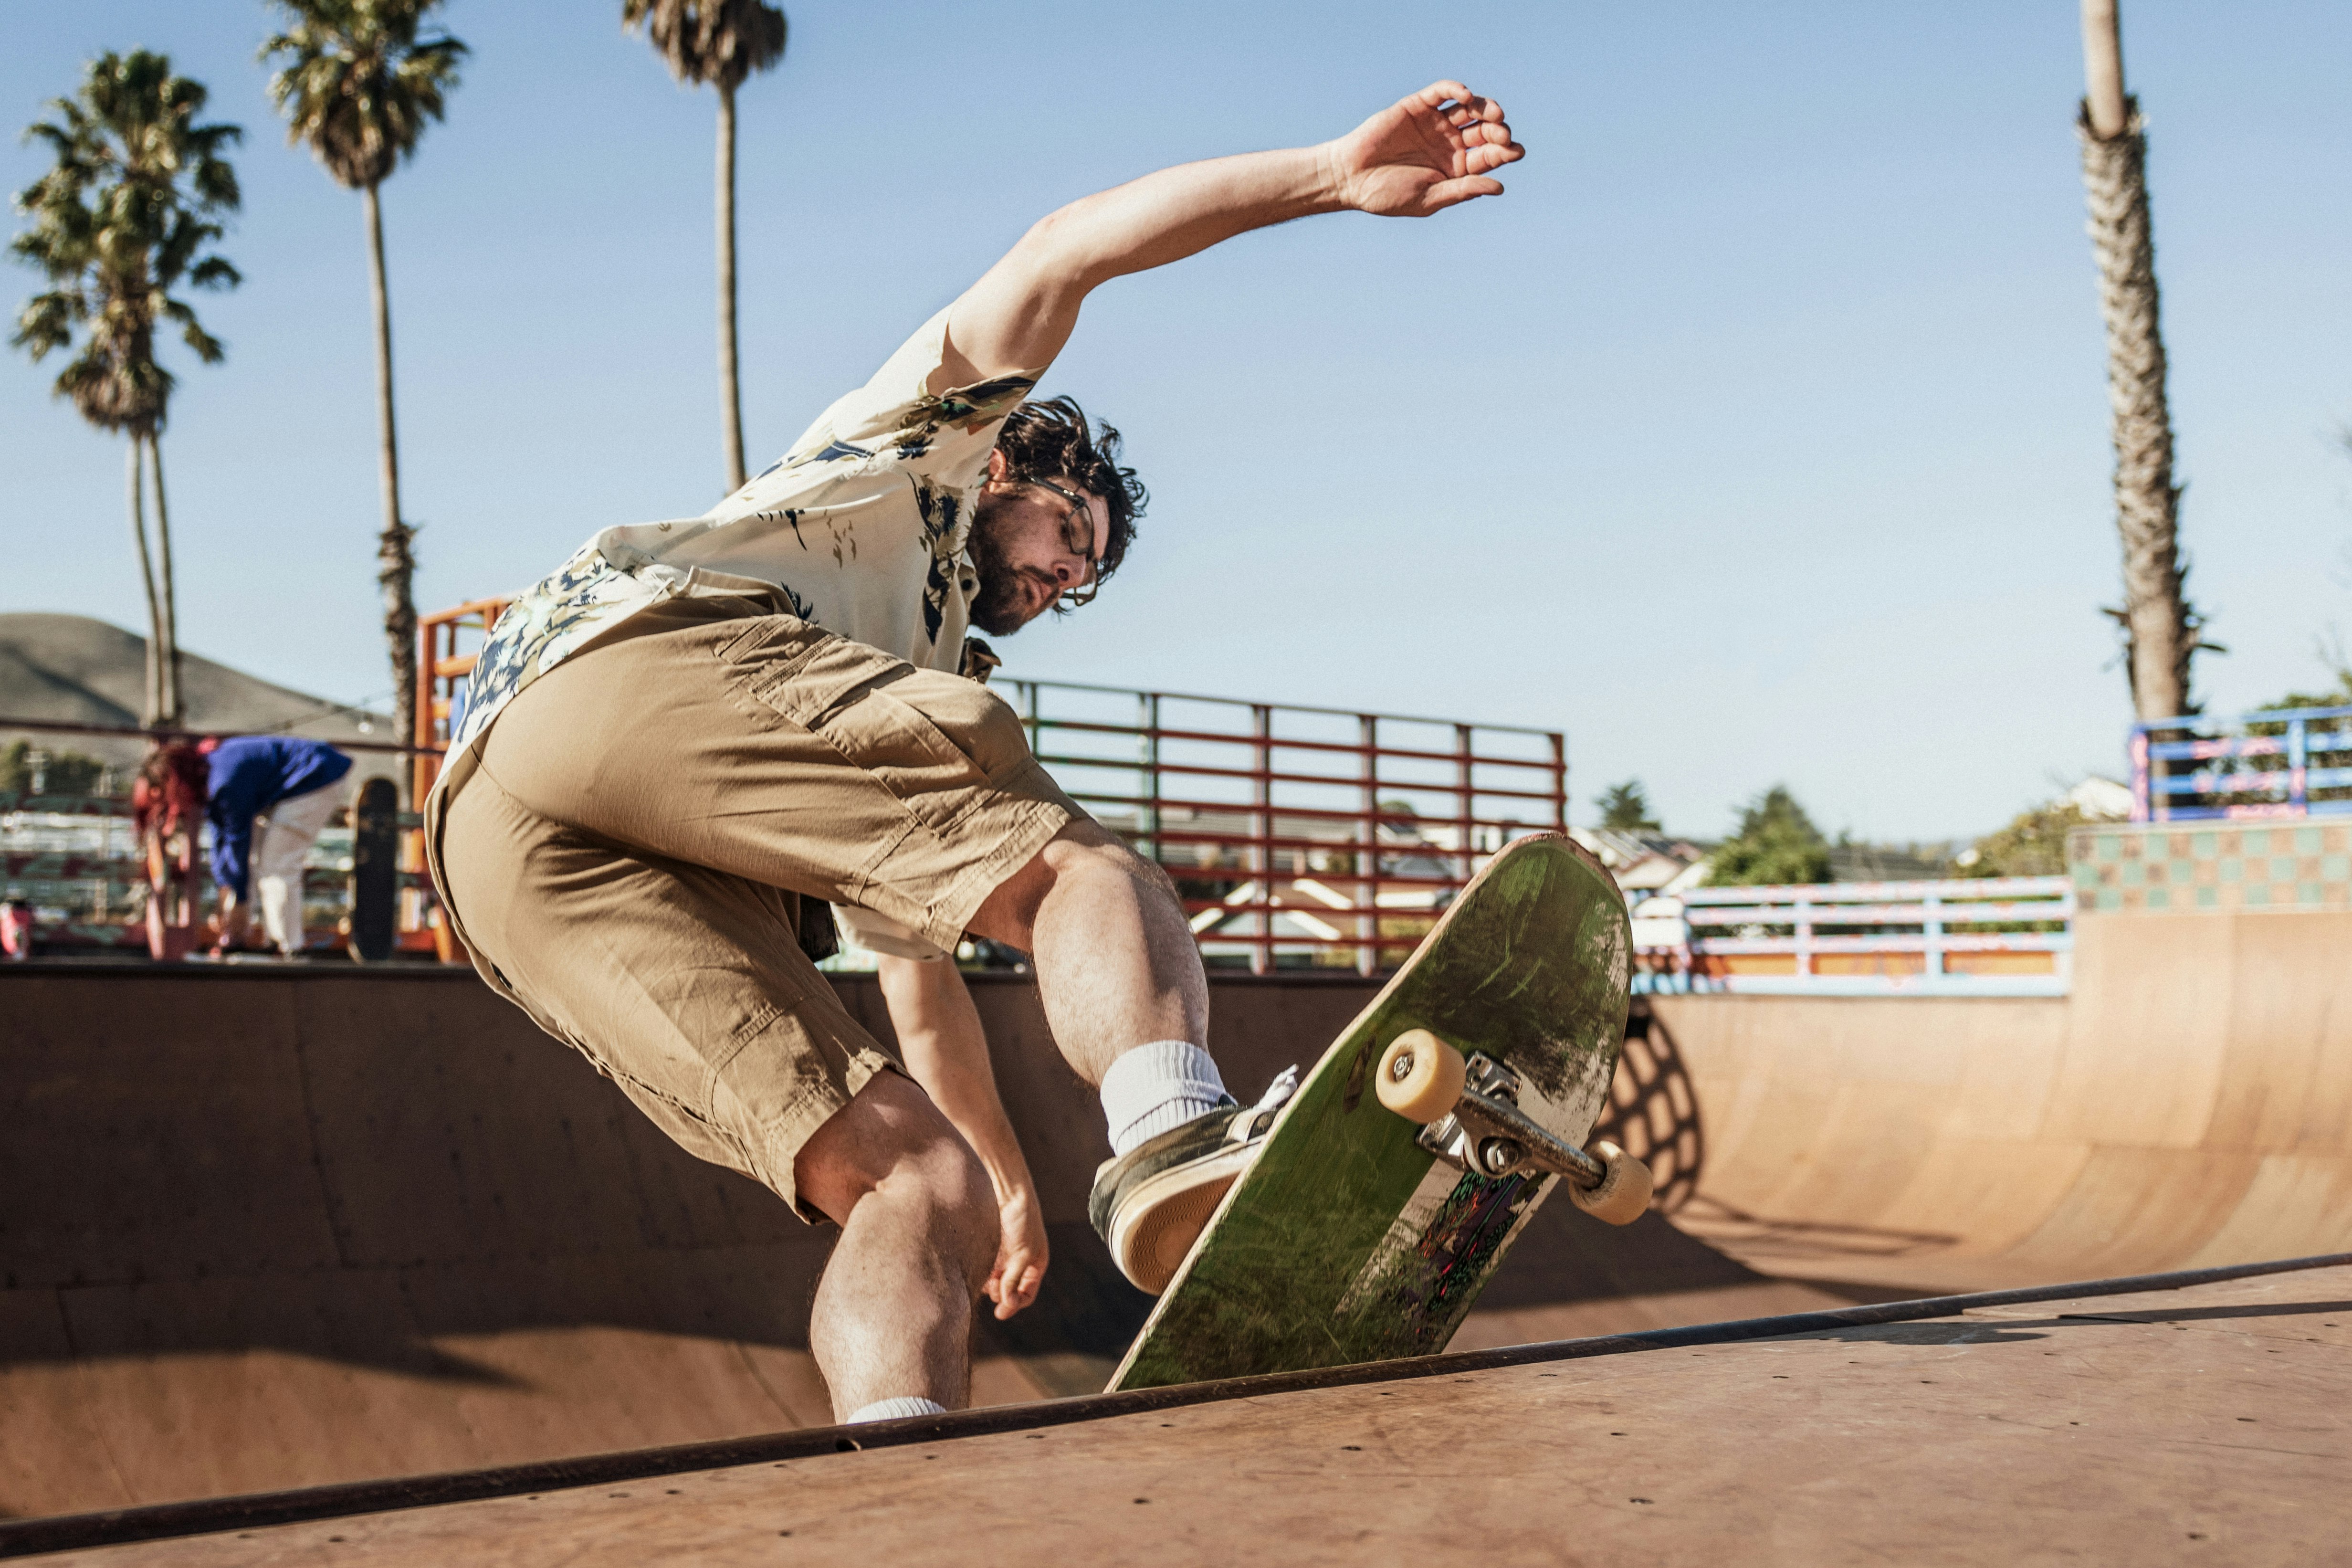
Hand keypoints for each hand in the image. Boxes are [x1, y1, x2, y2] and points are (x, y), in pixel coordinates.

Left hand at [983, 1182, 1047, 1320]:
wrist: (1008, 1193)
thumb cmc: (1022, 1221)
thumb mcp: (1022, 1254)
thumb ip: (1013, 1280)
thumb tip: (1006, 1305)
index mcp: (1036, 1265)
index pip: (1026, 1295)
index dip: (1014, 1304)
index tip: (999, 1312)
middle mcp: (1020, 1263)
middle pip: (1010, 1290)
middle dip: (1001, 1294)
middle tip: (991, 1288)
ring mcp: (1005, 1256)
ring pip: (995, 1281)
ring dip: (990, 1285)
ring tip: (985, 1279)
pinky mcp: (991, 1248)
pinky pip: (985, 1269)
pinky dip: (982, 1274)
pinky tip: (978, 1270)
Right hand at [1327, 81, 1523, 217]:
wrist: (1350, 178)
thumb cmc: (1387, 195)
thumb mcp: (1429, 198)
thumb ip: (1462, 190)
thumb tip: (1499, 187)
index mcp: (1456, 168)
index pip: (1488, 156)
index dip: (1505, 152)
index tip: (1516, 152)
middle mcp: (1449, 143)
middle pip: (1484, 130)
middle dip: (1498, 131)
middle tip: (1503, 134)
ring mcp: (1434, 123)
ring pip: (1469, 108)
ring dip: (1486, 108)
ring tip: (1494, 115)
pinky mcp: (1418, 106)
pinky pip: (1442, 92)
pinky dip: (1456, 89)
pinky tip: (1466, 96)